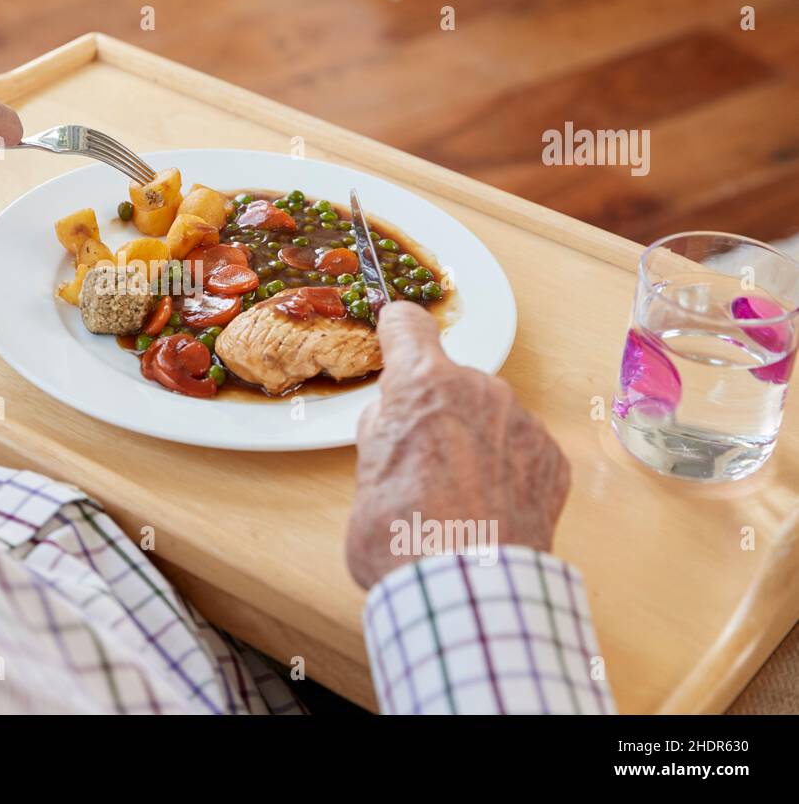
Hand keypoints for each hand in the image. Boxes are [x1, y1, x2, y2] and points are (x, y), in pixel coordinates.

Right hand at [345, 301, 569, 589]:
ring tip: (459, 497)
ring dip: (475, 441)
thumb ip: (383, 432)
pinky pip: (521, 449)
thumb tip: (396, 421)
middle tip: (419, 463)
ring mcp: (522, 423)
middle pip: (451, 382)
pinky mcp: (552, 459)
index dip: (397, 332)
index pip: (407, 325)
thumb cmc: (402, 536)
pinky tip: (490, 509)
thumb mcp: (364, 475)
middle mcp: (479, 389)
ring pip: (490, 416)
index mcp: (422, 385)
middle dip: (437, 411)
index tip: (395, 337)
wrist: (465, 591)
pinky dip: (507, 471)